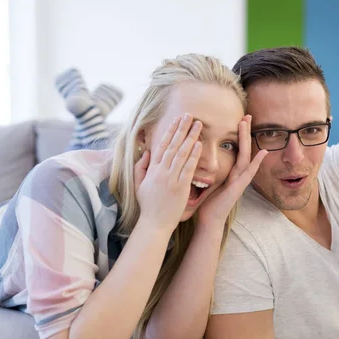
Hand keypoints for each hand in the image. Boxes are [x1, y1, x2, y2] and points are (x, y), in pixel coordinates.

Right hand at [134, 114, 202, 231]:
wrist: (154, 223)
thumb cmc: (148, 205)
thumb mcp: (139, 184)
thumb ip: (141, 167)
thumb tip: (147, 152)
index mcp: (152, 169)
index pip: (162, 145)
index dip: (170, 131)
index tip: (176, 119)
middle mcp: (161, 171)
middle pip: (173, 145)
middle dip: (182, 128)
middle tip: (190, 115)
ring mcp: (171, 178)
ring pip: (182, 154)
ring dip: (190, 137)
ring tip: (198, 124)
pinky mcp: (180, 187)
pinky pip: (188, 168)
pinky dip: (193, 156)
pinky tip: (199, 144)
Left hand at [198, 115, 267, 223]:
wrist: (209, 220)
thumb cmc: (207, 203)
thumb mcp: (208, 182)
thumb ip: (210, 170)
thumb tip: (200, 157)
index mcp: (230, 172)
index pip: (236, 149)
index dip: (238, 135)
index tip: (238, 120)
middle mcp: (237, 175)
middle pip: (243, 149)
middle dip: (245, 132)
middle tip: (247, 115)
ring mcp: (240, 181)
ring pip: (246, 156)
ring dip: (247, 140)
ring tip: (247, 124)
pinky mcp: (238, 188)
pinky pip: (249, 173)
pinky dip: (257, 163)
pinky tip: (263, 153)